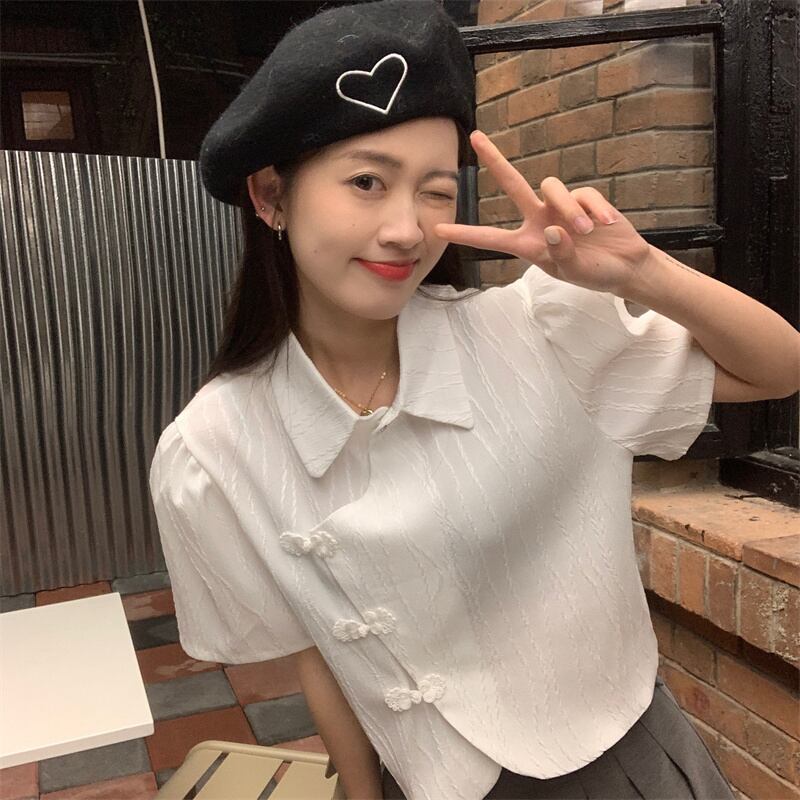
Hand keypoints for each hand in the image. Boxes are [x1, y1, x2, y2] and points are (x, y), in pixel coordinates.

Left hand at [434, 129, 651, 295]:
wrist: (625, 266)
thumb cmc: (594, 272)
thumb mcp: (574, 272)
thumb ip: (561, 254)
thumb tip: (552, 228)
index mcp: (528, 243)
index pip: (491, 238)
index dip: (466, 234)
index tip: (439, 231)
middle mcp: (539, 220)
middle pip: (513, 184)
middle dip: (495, 160)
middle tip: (475, 136)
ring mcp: (561, 207)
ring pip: (553, 188)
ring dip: (571, 209)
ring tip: (588, 231)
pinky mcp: (585, 198)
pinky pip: (584, 194)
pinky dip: (595, 208)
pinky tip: (605, 224)